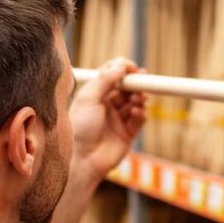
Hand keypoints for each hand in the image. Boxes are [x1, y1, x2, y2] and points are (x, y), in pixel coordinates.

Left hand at [70, 57, 146, 180]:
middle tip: (143, 79)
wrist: (84, 158)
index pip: (112, 76)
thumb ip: (105, 79)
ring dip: (138, 98)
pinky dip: (140, 113)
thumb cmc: (80, 128)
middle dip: (135, 83)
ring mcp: (117, 120)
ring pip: (134, 102)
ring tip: (137, 99)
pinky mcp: (127, 134)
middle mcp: (106, 106)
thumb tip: (121, 64)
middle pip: (126, 88)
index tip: (132, 67)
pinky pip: (139, 119)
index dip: (123, 70)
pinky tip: (135, 112)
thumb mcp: (89, 97)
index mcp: (95, 95)